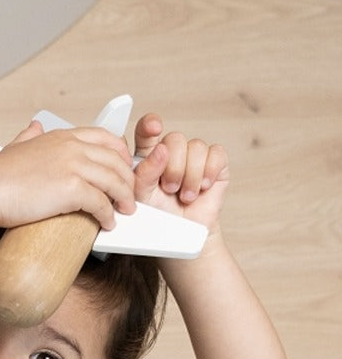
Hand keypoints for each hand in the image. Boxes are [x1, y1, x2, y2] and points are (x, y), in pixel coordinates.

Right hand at [0, 119, 138, 231]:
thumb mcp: (16, 146)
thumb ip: (29, 136)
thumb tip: (33, 127)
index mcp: (61, 137)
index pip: (105, 138)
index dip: (120, 154)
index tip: (123, 168)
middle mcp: (72, 147)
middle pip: (115, 160)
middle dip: (127, 179)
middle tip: (129, 194)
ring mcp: (73, 167)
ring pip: (114, 181)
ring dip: (124, 198)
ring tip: (125, 211)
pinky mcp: (71, 190)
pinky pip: (101, 203)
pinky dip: (108, 215)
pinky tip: (107, 223)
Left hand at [132, 113, 229, 233]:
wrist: (182, 234)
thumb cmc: (158, 215)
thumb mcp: (142, 197)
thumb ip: (144, 174)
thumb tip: (161, 150)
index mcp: (149, 156)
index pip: (147, 131)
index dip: (150, 125)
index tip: (154, 128)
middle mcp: (171, 151)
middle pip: (174, 139)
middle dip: (173, 167)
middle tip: (170, 189)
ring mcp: (194, 155)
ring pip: (195, 146)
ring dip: (190, 175)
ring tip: (184, 195)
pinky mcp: (216, 162)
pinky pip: (216, 154)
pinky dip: (209, 172)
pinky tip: (202, 187)